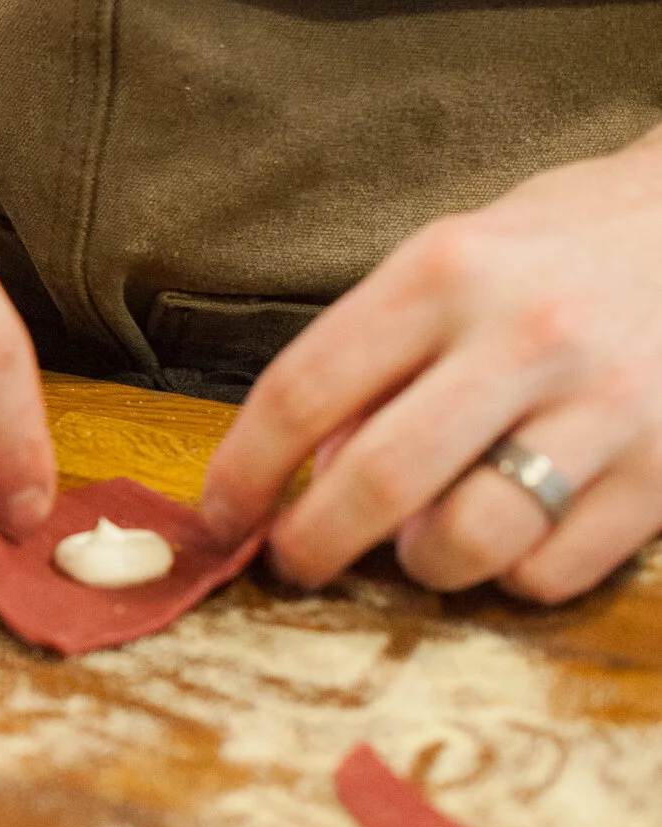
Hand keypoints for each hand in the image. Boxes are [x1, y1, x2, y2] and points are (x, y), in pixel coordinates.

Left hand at [201, 127, 661, 600]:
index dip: (244, 470)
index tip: (218, 516)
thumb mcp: (448, 263)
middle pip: (379, 480)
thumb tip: (311, 475)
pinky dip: (514, 574)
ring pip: (471, 540)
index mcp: (443, 273)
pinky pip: (554, 569)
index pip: (303, 389)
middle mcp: (525, 336)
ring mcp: (607, 405)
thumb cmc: (554, 252)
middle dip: (313, 543)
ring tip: (424, 542)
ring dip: (423, 563)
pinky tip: (516, 535)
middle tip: (295, 561)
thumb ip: (374, 358)